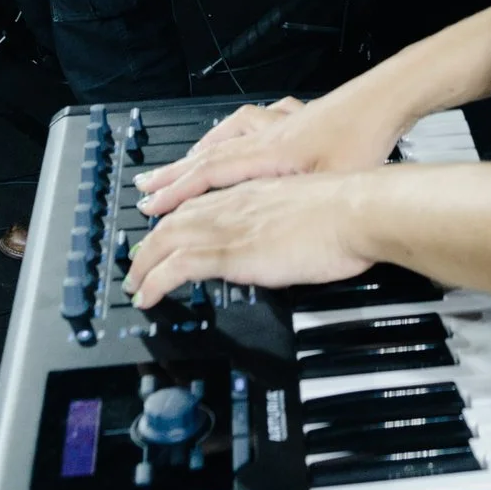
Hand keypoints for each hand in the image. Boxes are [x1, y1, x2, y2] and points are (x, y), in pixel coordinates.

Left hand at [123, 173, 373, 306]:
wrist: (357, 211)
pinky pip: (178, 266)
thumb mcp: (310, 211)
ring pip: (167, 239)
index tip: (165, 233)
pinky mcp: (232, 252)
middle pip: (175, 219)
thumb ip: (289, 221)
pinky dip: (155, 281)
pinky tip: (147, 296)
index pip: (201, 203)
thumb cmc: (349, 212)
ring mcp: (231, 227)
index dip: (176, 219)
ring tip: (133, 284)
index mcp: (254, 193)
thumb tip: (287, 237)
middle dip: (149, 243)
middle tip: (136, 263)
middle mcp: (235, 205)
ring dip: (143, 263)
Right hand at [135, 89, 409, 216]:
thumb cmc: (363, 142)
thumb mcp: (327, 187)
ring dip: (201, 150)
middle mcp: (268, 136)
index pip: (210, 174)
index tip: (150, 208)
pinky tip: (239, 131)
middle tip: (146, 187)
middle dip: (174, 173)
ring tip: (183, 162)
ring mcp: (282, 124)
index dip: (177, 194)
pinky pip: (255, 121)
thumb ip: (293, 212)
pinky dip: (237, 129)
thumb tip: (267, 240)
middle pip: (210, 154)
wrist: (386, 100)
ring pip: (228, 135)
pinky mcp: (299, 118)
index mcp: (269, 155)